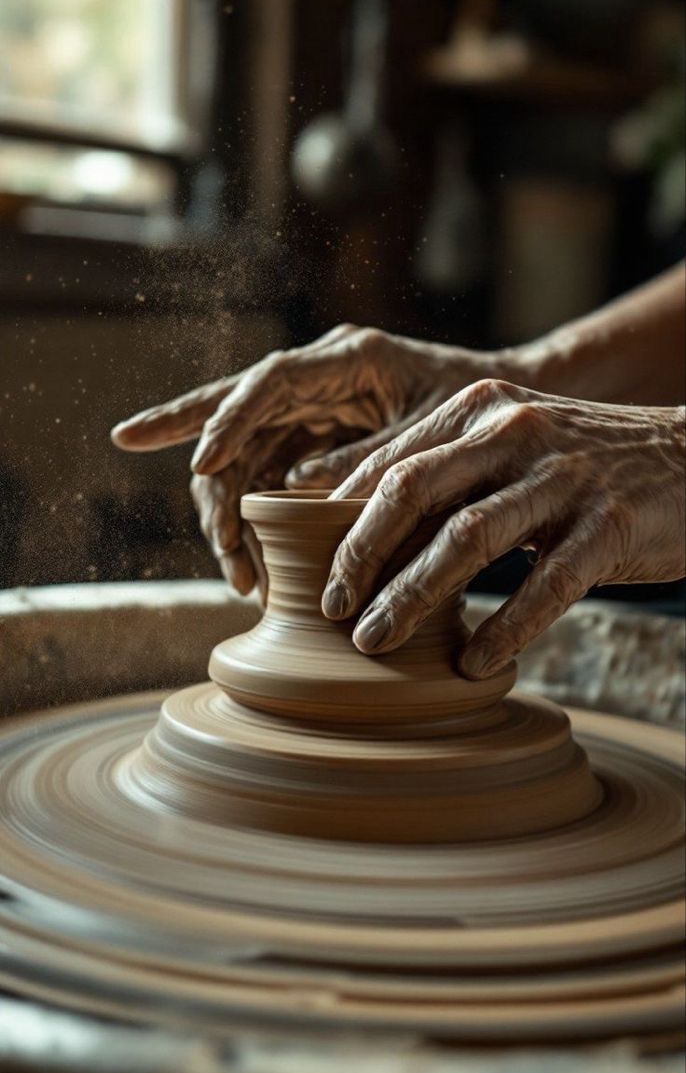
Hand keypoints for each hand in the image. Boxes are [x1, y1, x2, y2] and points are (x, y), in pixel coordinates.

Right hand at [112, 325, 509, 594]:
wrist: (511, 426)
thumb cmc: (481, 416)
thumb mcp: (436, 432)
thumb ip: (372, 456)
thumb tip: (294, 488)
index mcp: (351, 360)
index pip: (272, 381)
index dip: (230, 420)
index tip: (203, 465)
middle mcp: (319, 381)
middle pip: (232, 416)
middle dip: (204, 473)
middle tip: (220, 542)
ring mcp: (311, 416)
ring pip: (241, 459)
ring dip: (230, 518)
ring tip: (243, 579)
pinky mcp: (313, 448)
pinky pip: (264, 483)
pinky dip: (254, 527)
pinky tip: (254, 573)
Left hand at [323, 380, 685, 677]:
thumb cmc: (579, 465)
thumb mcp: (508, 446)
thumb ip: (444, 474)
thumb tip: (358, 531)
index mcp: (478, 410)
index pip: (390, 464)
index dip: (341, 521)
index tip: (310, 571)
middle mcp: (514, 432)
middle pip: (411, 492)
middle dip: (360, 556)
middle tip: (333, 610)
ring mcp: (563, 478)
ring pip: (467, 539)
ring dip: (412, 596)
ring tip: (377, 642)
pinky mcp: (609, 525)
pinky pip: (545, 585)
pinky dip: (503, 628)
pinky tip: (474, 662)